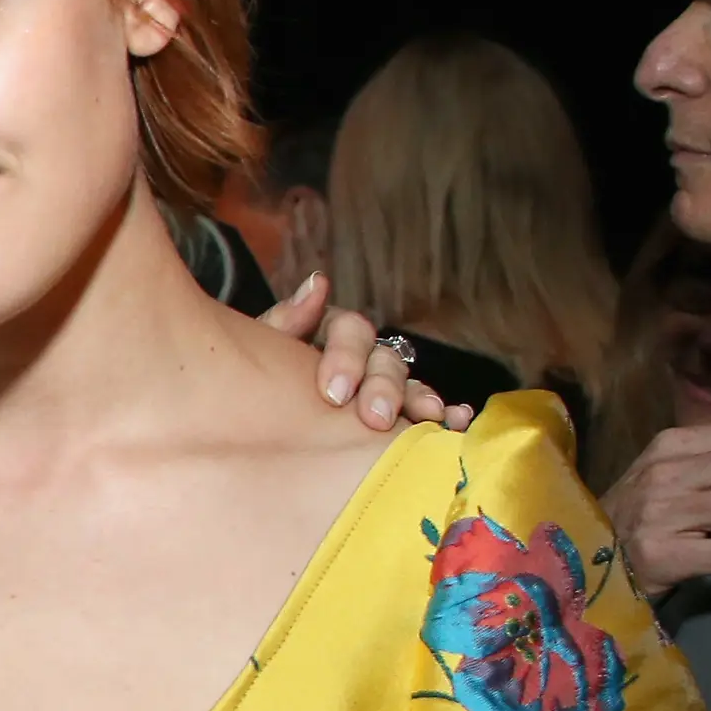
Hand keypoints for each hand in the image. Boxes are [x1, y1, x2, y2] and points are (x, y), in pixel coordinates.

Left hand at [265, 272, 468, 432]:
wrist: (252, 429)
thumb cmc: (255, 383)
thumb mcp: (261, 353)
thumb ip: (285, 321)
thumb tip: (320, 281)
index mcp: (328, 336)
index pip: (349, 330)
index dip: (346, 357)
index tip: (334, 394)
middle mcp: (362, 357)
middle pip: (384, 360)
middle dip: (384, 387)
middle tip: (376, 418)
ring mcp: (382, 386)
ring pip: (408, 384)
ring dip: (420, 398)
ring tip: (430, 417)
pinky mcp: (397, 414)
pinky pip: (424, 410)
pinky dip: (445, 412)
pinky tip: (458, 420)